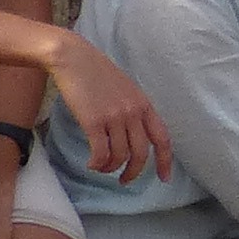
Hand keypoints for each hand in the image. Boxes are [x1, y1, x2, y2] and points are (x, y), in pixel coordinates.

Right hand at [51, 36, 169, 181]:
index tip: (164, 178)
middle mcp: (133, 112)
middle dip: (134, 172)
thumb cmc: (97, 73)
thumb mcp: (125, 90)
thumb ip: (134, 110)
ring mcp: (114, 117)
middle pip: (140, 153)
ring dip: (110, 167)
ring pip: (119, 156)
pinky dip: (97, 164)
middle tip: (124, 180)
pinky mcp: (94, 121)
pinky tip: (91, 164)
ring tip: (101, 167)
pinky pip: (100, 153)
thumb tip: (134, 136)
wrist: (73, 58)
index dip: (165, 161)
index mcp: (144, 104)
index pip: (162, 138)